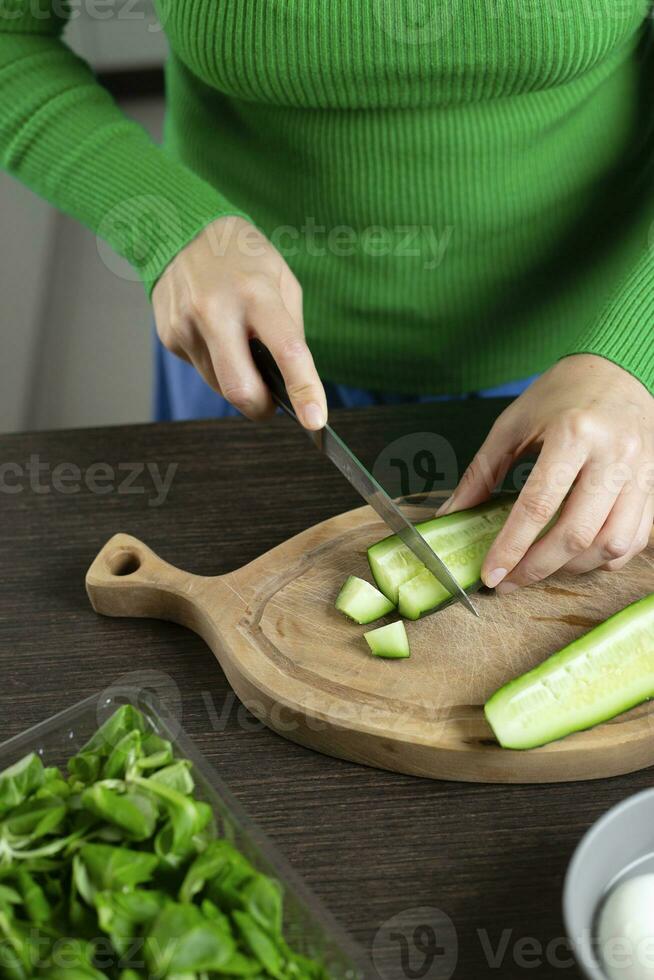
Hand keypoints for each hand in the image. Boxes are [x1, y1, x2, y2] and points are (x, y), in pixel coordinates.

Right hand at [152, 215, 326, 428]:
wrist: (182, 229)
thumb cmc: (243, 258)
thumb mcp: (281, 280)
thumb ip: (290, 331)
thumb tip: (292, 381)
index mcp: (256, 293)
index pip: (286, 351)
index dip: (304, 390)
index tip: (315, 421)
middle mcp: (216, 310)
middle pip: (240, 388)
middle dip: (261, 408)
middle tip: (272, 403)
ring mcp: (186, 325)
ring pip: (220, 386)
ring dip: (238, 381)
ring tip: (239, 346)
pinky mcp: (169, 335)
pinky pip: (201, 370)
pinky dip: (216, 364)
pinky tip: (215, 334)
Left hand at [438, 355, 653, 592]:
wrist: (619, 368)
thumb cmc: (560, 394)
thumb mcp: (512, 425)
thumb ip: (482, 473)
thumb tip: (451, 515)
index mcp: (573, 433)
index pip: (539, 506)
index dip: (512, 547)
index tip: (490, 575)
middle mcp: (614, 455)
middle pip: (578, 533)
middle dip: (538, 567)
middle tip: (509, 581)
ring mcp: (642, 471)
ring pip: (612, 543)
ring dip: (572, 567)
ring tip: (540, 567)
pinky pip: (635, 539)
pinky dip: (604, 558)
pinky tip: (576, 555)